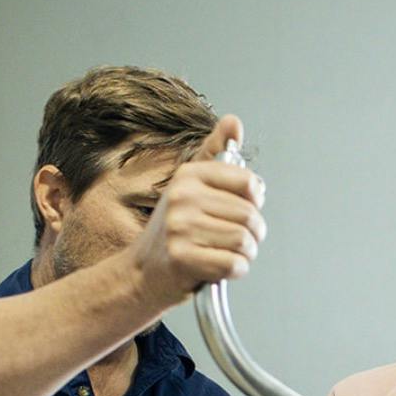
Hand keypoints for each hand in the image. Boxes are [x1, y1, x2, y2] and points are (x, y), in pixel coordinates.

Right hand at [130, 114, 267, 306]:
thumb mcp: (191, 188)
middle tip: (231, 240)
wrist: (141, 273)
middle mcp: (182, 197)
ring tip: (223, 253)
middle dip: (252, 234)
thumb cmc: (175, 233)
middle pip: (250, 215)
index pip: (248, 183)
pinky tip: (217, 268)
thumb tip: (233, 121)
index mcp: (189, 175)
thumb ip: (216, 157)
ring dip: (244, 255)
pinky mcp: (182, 258)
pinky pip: (235, 265)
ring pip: (245, 241)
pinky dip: (234, 271)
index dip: (254, 202)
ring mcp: (180, 227)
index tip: (239, 210)